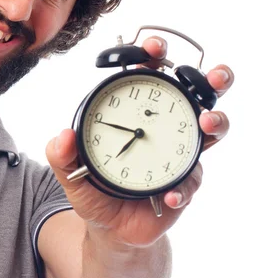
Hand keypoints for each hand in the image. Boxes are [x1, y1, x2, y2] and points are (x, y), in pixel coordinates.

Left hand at [46, 35, 233, 246]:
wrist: (111, 228)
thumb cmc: (94, 189)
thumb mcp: (72, 172)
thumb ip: (62, 155)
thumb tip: (61, 136)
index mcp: (137, 114)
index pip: (151, 77)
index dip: (155, 58)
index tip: (155, 49)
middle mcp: (165, 127)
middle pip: (196, 94)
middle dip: (210, 79)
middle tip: (214, 76)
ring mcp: (180, 153)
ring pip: (210, 130)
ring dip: (216, 121)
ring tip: (208, 122)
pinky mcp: (185, 182)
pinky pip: (192, 181)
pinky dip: (183, 187)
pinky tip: (171, 195)